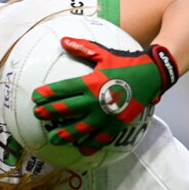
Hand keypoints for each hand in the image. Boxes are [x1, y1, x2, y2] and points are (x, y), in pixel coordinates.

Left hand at [32, 38, 177, 153]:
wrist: (152, 75)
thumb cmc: (127, 63)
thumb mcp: (104, 53)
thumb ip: (83, 48)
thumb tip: (63, 40)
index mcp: (91, 82)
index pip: (64, 89)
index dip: (48, 93)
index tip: (36, 96)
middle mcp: (95, 101)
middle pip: (67, 109)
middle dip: (50, 112)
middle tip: (38, 114)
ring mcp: (106, 115)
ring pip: (81, 128)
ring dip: (65, 134)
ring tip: (54, 138)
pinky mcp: (116, 124)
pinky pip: (101, 138)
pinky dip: (90, 145)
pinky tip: (81, 149)